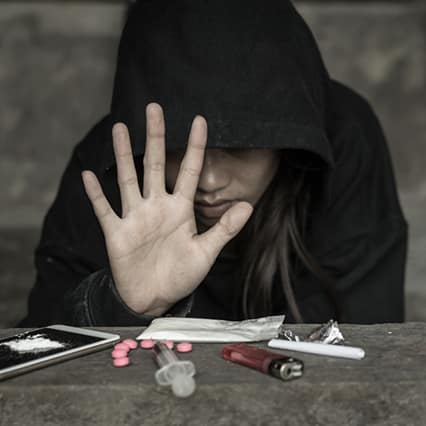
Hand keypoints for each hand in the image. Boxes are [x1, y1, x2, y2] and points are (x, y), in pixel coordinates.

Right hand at [81, 103, 252, 314]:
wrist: (155, 297)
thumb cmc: (181, 274)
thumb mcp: (206, 252)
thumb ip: (224, 229)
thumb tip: (248, 205)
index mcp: (181, 209)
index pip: (191, 171)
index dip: (196, 146)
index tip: (200, 120)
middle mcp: (157, 206)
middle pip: (157, 165)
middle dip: (156, 137)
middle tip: (154, 108)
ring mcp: (136, 217)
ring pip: (129, 179)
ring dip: (124, 155)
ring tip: (120, 128)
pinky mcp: (117, 233)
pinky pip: (104, 210)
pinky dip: (96, 194)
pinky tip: (88, 175)